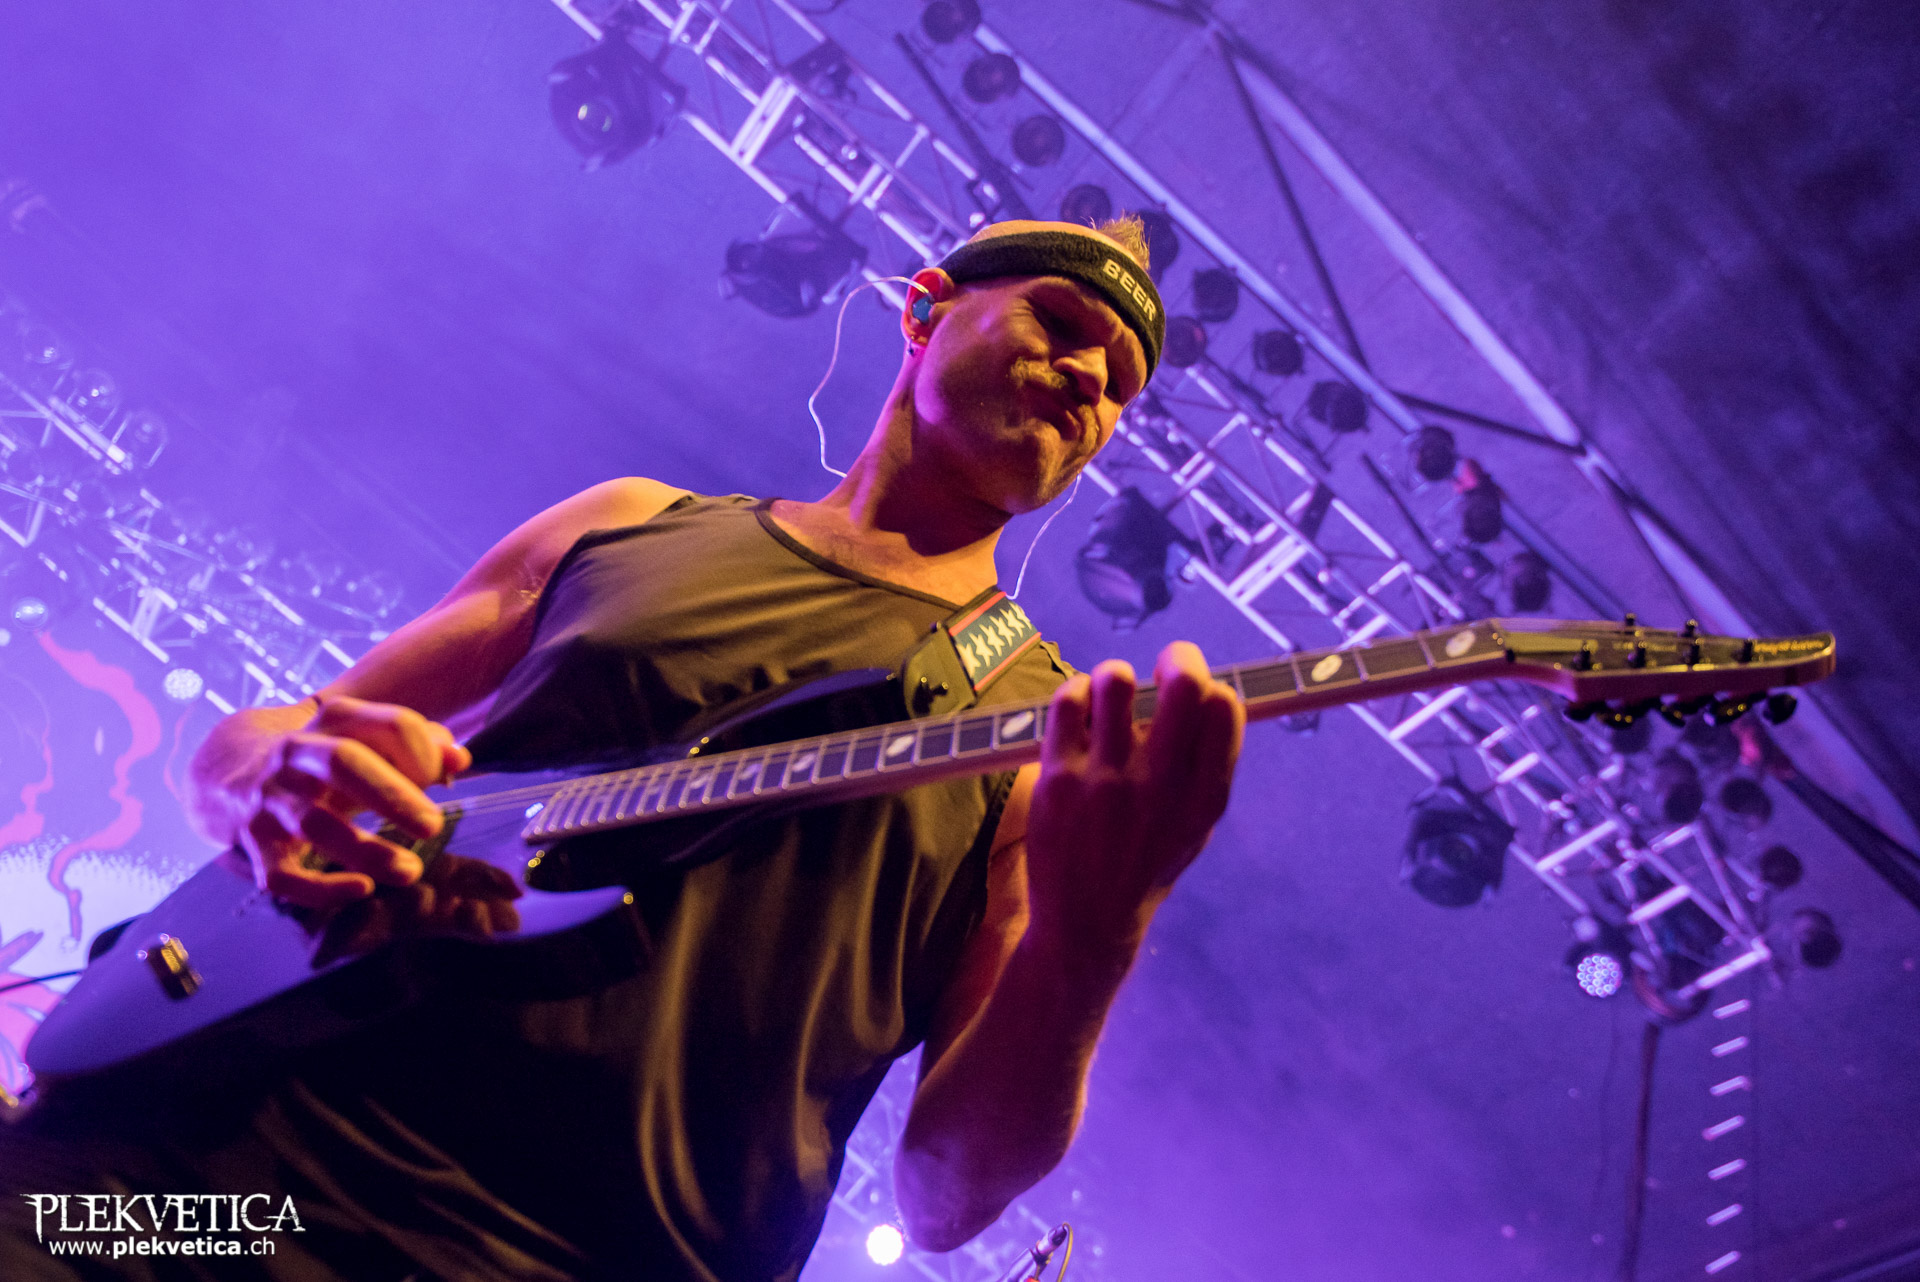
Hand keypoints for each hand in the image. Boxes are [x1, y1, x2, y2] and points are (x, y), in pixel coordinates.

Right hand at [235, 695, 472, 908]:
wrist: (229, 771)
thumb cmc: (325, 759)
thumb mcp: (367, 740)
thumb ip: (419, 745)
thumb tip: (460, 759)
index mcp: (336, 720)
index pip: (393, 725)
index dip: (425, 752)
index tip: (440, 778)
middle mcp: (296, 753)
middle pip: (343, 763)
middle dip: (392, 795)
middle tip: (433, 826)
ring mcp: (269, 799)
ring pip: (314, 823)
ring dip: (366, 850)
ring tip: (410, 870)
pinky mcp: (253, 845)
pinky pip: (280, 874)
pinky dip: (319, 889)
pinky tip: (361, 889)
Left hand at [1024, 641, 1243, 953]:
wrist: (1087, 922)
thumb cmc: (1145, 863)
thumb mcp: (1195, 827)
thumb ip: (1207, 767)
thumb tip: (1210, 690)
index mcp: (1203, 798)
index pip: (1225, 709)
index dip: (1212, 687)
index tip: (1196, 692)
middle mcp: (1160, 787)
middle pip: (1184, 684)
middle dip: (1179, 658)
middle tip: (1166, 667)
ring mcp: (1106, 782)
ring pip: (1116, 680)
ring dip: (1117, 676)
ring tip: (1114, 694)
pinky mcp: (1057, 780)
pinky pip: (1068, 701)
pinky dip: (1077, 693)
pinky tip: (1081, 709)